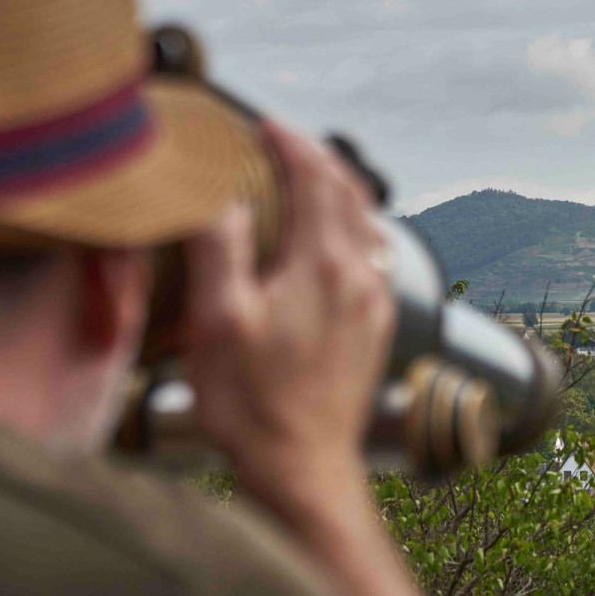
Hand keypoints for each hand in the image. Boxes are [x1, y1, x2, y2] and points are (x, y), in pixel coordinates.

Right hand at [181, 120, 396, 514]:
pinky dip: (349, 229)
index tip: (265, 125)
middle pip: (350, 193)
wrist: (304, 470)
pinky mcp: (376, 329)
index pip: (317, 178)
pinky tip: (328, 242)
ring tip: (304, 181)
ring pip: (366, 224)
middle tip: (281, 143)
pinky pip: (371, 256)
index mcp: (324, 265)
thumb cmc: (253, 404)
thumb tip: (223, 197)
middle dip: (317, 159)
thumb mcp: (218, 322)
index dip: (291, 143)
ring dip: (337, 192)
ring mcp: (375, 304)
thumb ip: (222, 249)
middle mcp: (361, 276)